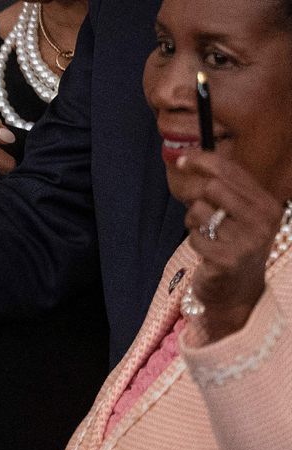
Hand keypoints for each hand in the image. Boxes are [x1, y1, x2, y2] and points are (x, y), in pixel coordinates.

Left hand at [172, 150, 283, 342]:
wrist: (239, 292)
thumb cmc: (234, 245)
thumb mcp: (238, 214)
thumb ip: (223, 188)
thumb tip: (189, 157)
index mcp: (267, 204)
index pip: (230, 171)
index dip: (201, 160)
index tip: (182, 159)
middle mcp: (263, 221)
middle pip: (212, 187)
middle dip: (196, 195)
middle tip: (197, 211)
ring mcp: (247, 242)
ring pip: (199, 211)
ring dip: (193, 221)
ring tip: (207, 234)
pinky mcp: (227, 260)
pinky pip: (193, 237)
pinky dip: (194, 241)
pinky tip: (207, 251)